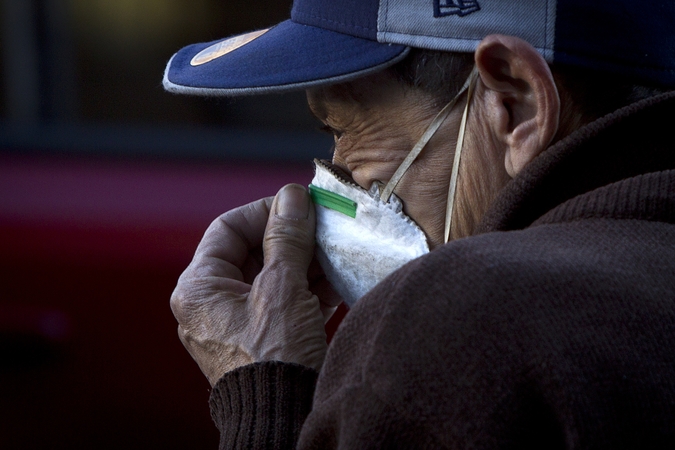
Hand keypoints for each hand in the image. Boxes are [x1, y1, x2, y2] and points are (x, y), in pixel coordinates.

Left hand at [170, 184, 336, 385]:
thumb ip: (286, 239)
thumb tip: (291, 196)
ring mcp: (237, 323)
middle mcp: (212, 304)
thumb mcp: (282, 288)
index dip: (265, 211)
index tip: (299, 205)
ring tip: (338, 250)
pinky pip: (283, 302)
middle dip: (293, 239)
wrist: (284, 418)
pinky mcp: (262, 340)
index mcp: (199, 288)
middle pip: (253, 253)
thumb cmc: (274, 356)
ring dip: (306, 262)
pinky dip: (308, 289)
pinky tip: (338, 279)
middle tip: (325, 226)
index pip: (228, 229)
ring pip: (273, 277)